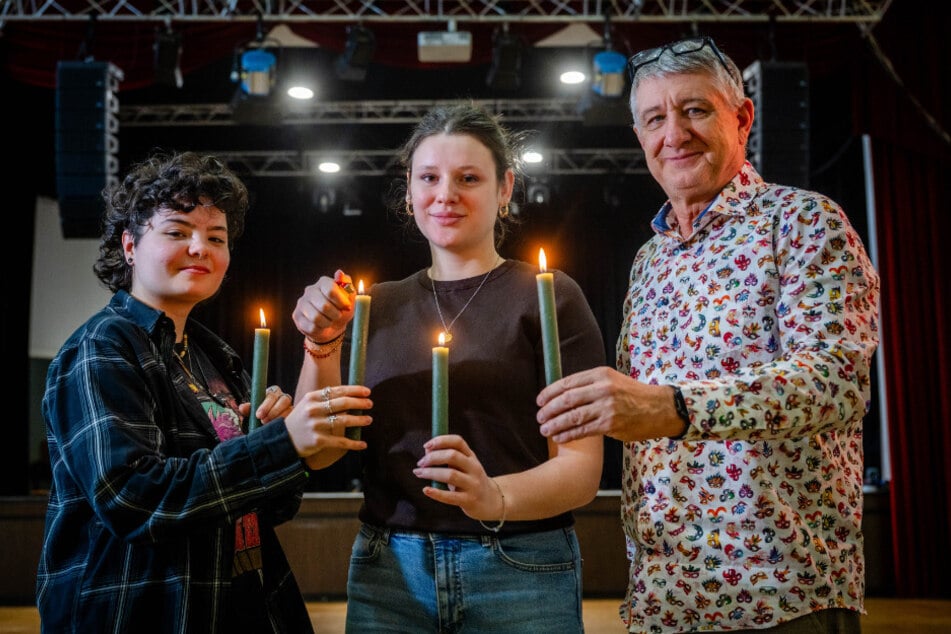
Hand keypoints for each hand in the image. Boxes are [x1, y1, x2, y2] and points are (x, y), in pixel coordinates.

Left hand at [238, 384, 293, 423]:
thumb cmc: (259, 413)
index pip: (271, 396)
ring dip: (279, 418)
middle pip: (283, 401)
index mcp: (273, 392)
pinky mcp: (294, 415)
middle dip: (273, 411)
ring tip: (269, 425)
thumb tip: (242, 407)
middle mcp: (283, 397)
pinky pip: (292, 417)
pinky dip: (285, 422)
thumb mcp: (252, 410)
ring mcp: (290, 406)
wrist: (266, 421)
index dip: (265, 405)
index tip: (258, 415)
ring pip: (289, 409)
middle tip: (263, 421)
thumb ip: (248, 408)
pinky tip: (278, 428)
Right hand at [283, 385, 372, 460]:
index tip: (367, 391)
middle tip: (370, 404)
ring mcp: (315, 425)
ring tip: (369, 419)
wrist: (283, 440)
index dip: (354, 390)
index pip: (337, 391)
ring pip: (344, 420)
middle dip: (359, 403)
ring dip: (359, 420)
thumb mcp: (307, 404)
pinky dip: (353, 443)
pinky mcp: (318, 440)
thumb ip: (324, 399)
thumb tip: (349, 395)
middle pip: (342, 403)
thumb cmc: (300, 420)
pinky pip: (340, 441)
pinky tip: (363, 444)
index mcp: (312, 397)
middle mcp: (313, 410)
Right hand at [292, 269, 355, 342]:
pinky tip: (321, 325)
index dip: (341, 301)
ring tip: (329, 321)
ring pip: (316, 318)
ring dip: (328, 322)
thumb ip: (347, 286)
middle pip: (324, 306)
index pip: (331, 289)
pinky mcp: (297, 316)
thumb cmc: (341, 310)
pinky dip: (320, 329)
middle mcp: (310, 290)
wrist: (332, 326)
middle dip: (335, 314)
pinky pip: (311, 327)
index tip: (346, 307)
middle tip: (338, 315)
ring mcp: (301, 303)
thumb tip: (339, 273)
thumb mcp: (349, 299)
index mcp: (323, 282)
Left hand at [413, 434, 503, 522]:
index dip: (441, 440)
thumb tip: (427, 452)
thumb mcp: (463, 466)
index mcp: (471, 457)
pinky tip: (426, 490)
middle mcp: (474, 468)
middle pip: (452, 456)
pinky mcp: (469, 500)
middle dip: (433, 457)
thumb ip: (448, 458)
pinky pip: (451, 496)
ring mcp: (473, 484)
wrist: (490, 501)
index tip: (426, 446)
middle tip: (421, 463)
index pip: (458, 442)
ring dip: (431, 473)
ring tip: (419, 473)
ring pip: (451, 475)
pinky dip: (436, 493)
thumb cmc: (470, 481)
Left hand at [535, 366, 676, 442]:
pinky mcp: (610, 425)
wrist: (660, 408)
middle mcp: (602, 389)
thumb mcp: (612, 380)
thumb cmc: (634, 395)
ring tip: (545, 429)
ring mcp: (607, 407)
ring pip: (572, 416)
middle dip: (549, 410)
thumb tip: (562, 394)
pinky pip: (583, 430)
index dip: (550, 392)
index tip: (540, 401)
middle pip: (567, 399)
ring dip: (555, 424)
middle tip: (539, 417)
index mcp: (600, 374)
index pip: (568, 382)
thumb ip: (590, 384)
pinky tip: (559, 437)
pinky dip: (568, 435)